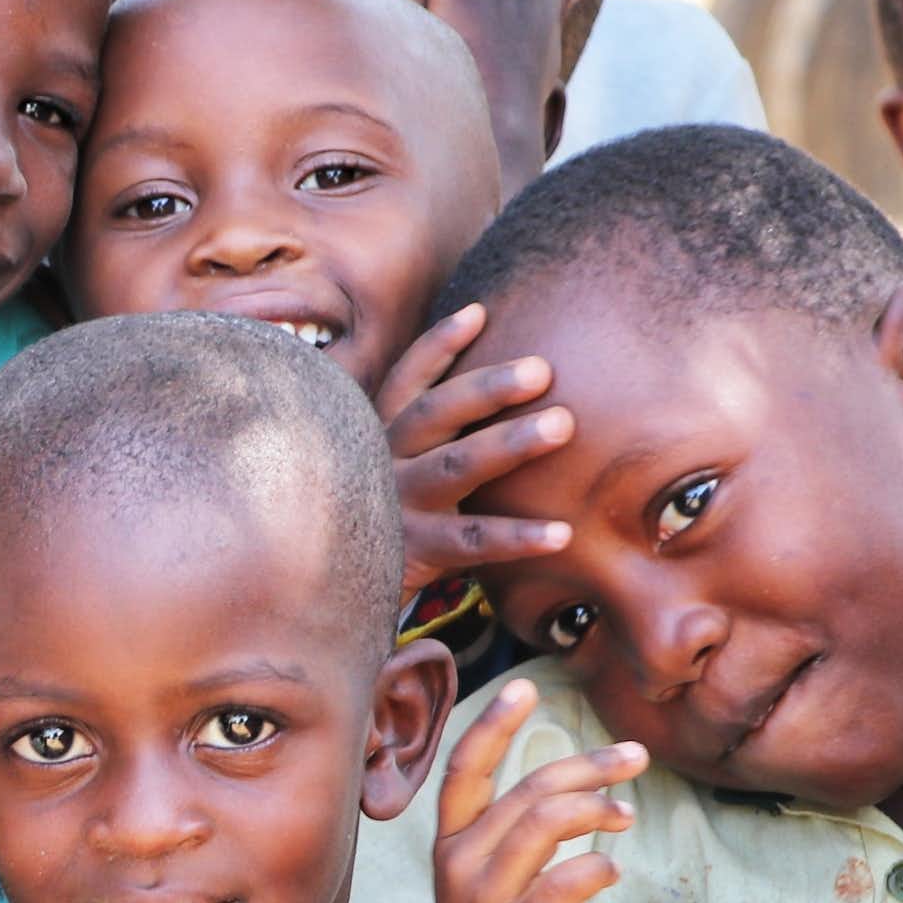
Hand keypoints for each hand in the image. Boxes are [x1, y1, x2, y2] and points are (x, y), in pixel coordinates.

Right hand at [377, 304, 574, 602]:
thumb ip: (427, 429)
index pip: (406, 380)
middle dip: (487, 387)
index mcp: (379, 433)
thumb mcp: (393, 464)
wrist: (339, 589)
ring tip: (564, 425)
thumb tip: (491, 377)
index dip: (438, 346)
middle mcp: (383, 462)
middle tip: (543, 370)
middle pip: (433, 414)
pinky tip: (563, 533)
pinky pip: (473, 541)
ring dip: (509, 443)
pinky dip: (518, 536)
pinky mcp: (415, 551)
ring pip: (454, 467)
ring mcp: (397, 505)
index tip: (478, 313)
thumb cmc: (387, 514)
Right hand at [434, 679, 643, 902]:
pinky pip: (562, 882)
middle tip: (635, 756)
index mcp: (451, 846)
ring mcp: (483, 899)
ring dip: (596, 808)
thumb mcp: (487, 887)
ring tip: (628, 813)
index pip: (466, 770)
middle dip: (585, 765)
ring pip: (543, 824)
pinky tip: (614, 870)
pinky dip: (596, 868)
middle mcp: (460, 863)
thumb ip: (514, 840)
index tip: (525, 687)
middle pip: (526, 790)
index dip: (494, 725)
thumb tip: (578, 796)